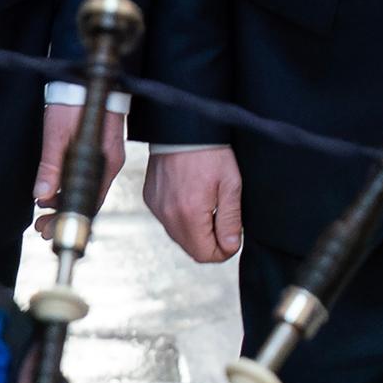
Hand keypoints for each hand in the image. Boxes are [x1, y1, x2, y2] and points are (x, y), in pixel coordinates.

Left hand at [32, 102, 126, 239]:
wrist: (85, 74)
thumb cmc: (75, 99)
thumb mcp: (58, 133)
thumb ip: (51, 164)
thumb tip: (42, 194)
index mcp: (105, 161)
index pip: (90, 202)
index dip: (69, 219)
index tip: (49, 230)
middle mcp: (107, 163)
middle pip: (87, 199)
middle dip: (62, 216)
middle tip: (41, 228)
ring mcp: (102, 156)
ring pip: (84, 189)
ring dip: (62, 202)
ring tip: (41, 213)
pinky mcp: (94, 148)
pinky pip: (83, 176)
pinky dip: (66, 187)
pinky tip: (51, 192)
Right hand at [144, 147, 242, 262]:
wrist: (182, 127)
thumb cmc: (209, 152)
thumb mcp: (231, 185)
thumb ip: (230, 221)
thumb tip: (229, 246)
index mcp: (189, 214)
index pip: (205, 255)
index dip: (223, 250)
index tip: (232, 236)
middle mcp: (167, 215)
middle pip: (191, 249)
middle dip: (210, 241)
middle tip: (222, 218)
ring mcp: (156, 207)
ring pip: (179, 236)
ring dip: (196, 229)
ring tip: (207, 204)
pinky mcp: (150, 199)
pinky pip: (168, 220)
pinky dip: (182, 217)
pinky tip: (191, 197)